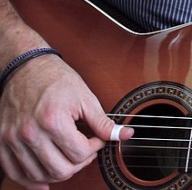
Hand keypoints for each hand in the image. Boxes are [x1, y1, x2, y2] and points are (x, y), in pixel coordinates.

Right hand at [0, 53, 131, 188]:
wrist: (26, 68)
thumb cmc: (56, 79)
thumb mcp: (85, 97)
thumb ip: (103, 122)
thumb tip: (124, 134)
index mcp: (52, 120)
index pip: (80, 153)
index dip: (95, 148)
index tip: (96, 140)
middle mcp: (30, 133)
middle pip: (61, 169)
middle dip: (80, 163)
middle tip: (85, 151)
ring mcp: (13, 140)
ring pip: (40, 175)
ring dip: (59, 172)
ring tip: (68, 157)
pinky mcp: (3, 142)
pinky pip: (16, 173)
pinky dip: (32, 180)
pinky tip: (44, 180)